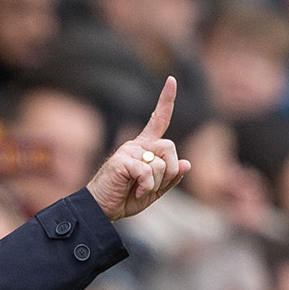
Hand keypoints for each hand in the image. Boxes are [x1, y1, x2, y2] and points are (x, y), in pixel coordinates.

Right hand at [86, 78, 191, 220]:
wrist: (101, 210)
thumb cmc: (125, 199)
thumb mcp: (154, 190)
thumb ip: (170, 178)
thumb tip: (187, 164)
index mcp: (145, 147)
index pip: (159, 119)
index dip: (166, 100)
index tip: (171, 79)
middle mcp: (137, 145)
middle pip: (169, 147)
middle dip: (170, 171)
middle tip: (154, 186)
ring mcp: (128, 151)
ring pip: (160, 163)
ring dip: (156, 183)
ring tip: (140, 190)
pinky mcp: (121, 161)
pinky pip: (147, 172)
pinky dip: (146, 187)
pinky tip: (136, 193)